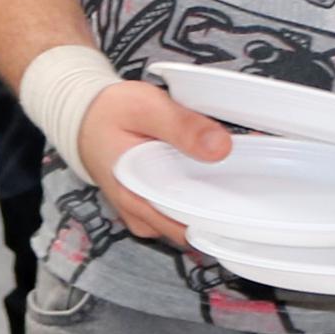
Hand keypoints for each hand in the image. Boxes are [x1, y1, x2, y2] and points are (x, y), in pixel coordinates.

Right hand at [74, 83, 233, 247]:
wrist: (84, 119)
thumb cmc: (110, 112)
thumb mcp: (145, 107)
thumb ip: (182, 126)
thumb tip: (221, 148)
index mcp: (137, 195)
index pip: (191, 223)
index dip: (225, 210)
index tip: (250, 191)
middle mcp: (141, 216)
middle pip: (194, 227)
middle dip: (223, 207)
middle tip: (247, 179)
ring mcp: (146, 217)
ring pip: (190, 224)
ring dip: (211, 205)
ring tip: (231, 177)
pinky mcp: (150, 211)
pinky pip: (181, 215)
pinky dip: (198, 200)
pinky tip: (211, 179)